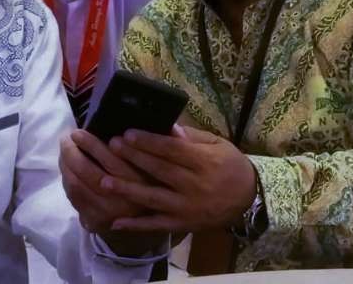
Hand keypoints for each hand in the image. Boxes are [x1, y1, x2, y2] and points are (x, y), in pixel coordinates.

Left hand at [59, 130, 166, 256]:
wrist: (151, 222)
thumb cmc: (156, 181)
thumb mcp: (162, 162)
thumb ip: (152, 143)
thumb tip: (129, 115)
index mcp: (142, 182)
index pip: (111, 160)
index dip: (92, 145)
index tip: (80, 131)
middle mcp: (124, 200)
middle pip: (88, 172)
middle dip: (72, 152)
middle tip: (68, 136)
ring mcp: (108, 213)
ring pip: (77, 186)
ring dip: (66, 165)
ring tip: (65, 148)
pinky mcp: (96, 222)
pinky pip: (74, 198)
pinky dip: (66, 180)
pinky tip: (67, 168)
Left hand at [101, 125, 257, 233]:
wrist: (249, 199)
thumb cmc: (230, 165)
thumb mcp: (217, 144)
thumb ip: (191, 137)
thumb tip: (168, 126)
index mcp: (204, 162)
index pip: (172, 150)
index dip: (149, 142)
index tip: (127, 133)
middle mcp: (194, 185)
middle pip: (160, 170)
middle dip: (134, 158)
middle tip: (111, 146)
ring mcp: (187, 208)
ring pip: (154, 198)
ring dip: (128, 190)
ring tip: (104, 181)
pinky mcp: (183, 224)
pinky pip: (157, 225)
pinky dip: (137, 225)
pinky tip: (116, 222)